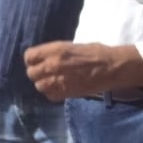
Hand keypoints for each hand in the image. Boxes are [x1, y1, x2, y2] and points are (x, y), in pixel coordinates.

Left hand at [23, 39, 142, 100]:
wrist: (113, 67)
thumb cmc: (96, 52)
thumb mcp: (72, 46)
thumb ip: (55, 53)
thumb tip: (44, 58)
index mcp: (55, 50)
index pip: (29, 56)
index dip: (32, 59)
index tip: (37, 61)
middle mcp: (53, 65)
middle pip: (31, 73)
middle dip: (37, 73)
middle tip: (46, 72)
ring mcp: (58, 81)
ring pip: (39, 86)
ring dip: (44, 84)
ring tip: (53, 81)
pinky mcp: (67, 93)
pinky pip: (50, 96)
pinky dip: (52, 93)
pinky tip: (60, 88)